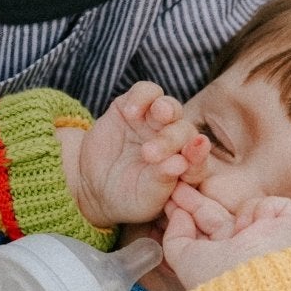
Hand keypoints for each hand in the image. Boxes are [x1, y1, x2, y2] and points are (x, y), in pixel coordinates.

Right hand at [63, 84, 209, 230]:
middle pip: (184, 131)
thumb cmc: (126, 198)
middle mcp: (175, 141)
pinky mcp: (134, 107)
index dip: (198, 154)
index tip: (196, 149)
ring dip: (167, 108)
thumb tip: (180, 163)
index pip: (198, 157)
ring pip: (170, 107)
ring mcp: (154, 123)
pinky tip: (131, 111)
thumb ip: (163, 180)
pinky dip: (142, 97)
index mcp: (185, 166)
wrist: (93, 186)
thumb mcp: (144, 198)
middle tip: (149, 153)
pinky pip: (146, 92)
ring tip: (159, 113)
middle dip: (171, 139)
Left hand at [162, 186, 290, 290]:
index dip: (186, 213)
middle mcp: (244, 250)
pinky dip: (261, 212)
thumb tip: (178, 214)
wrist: (257, 283)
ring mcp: (267, 238)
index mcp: (222, 261)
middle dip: (196, 200)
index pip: (203, 230)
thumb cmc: (217, 278)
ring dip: (236, 215)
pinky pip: (270, 205)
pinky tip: (256, 228)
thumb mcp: (185, 260)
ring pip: (243, 209)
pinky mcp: (288, 226)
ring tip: (237, 231)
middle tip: (177, 181)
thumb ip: (176, 236)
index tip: (169, 198)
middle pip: (217, 216)